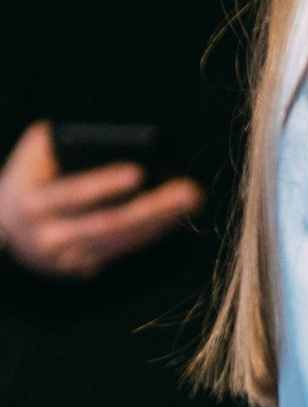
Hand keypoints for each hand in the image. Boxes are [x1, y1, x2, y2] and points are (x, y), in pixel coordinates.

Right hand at [0, 122, 203, 278]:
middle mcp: (48, 238)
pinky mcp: (85, 268)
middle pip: (107, 224)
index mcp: (31, 205)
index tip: (139, 172)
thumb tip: (104, 138)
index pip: (70, 195)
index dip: (103, 184)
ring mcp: (68, 259)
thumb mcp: (33, 154)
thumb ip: (58, 140)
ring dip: (161, 221)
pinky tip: (178, 214)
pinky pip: (125, 248)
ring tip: (191, 199)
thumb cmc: (30, 177)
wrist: (6, 226)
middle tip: (188, 191)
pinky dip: (153, 231)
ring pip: (122, 241)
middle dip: (151, 208)